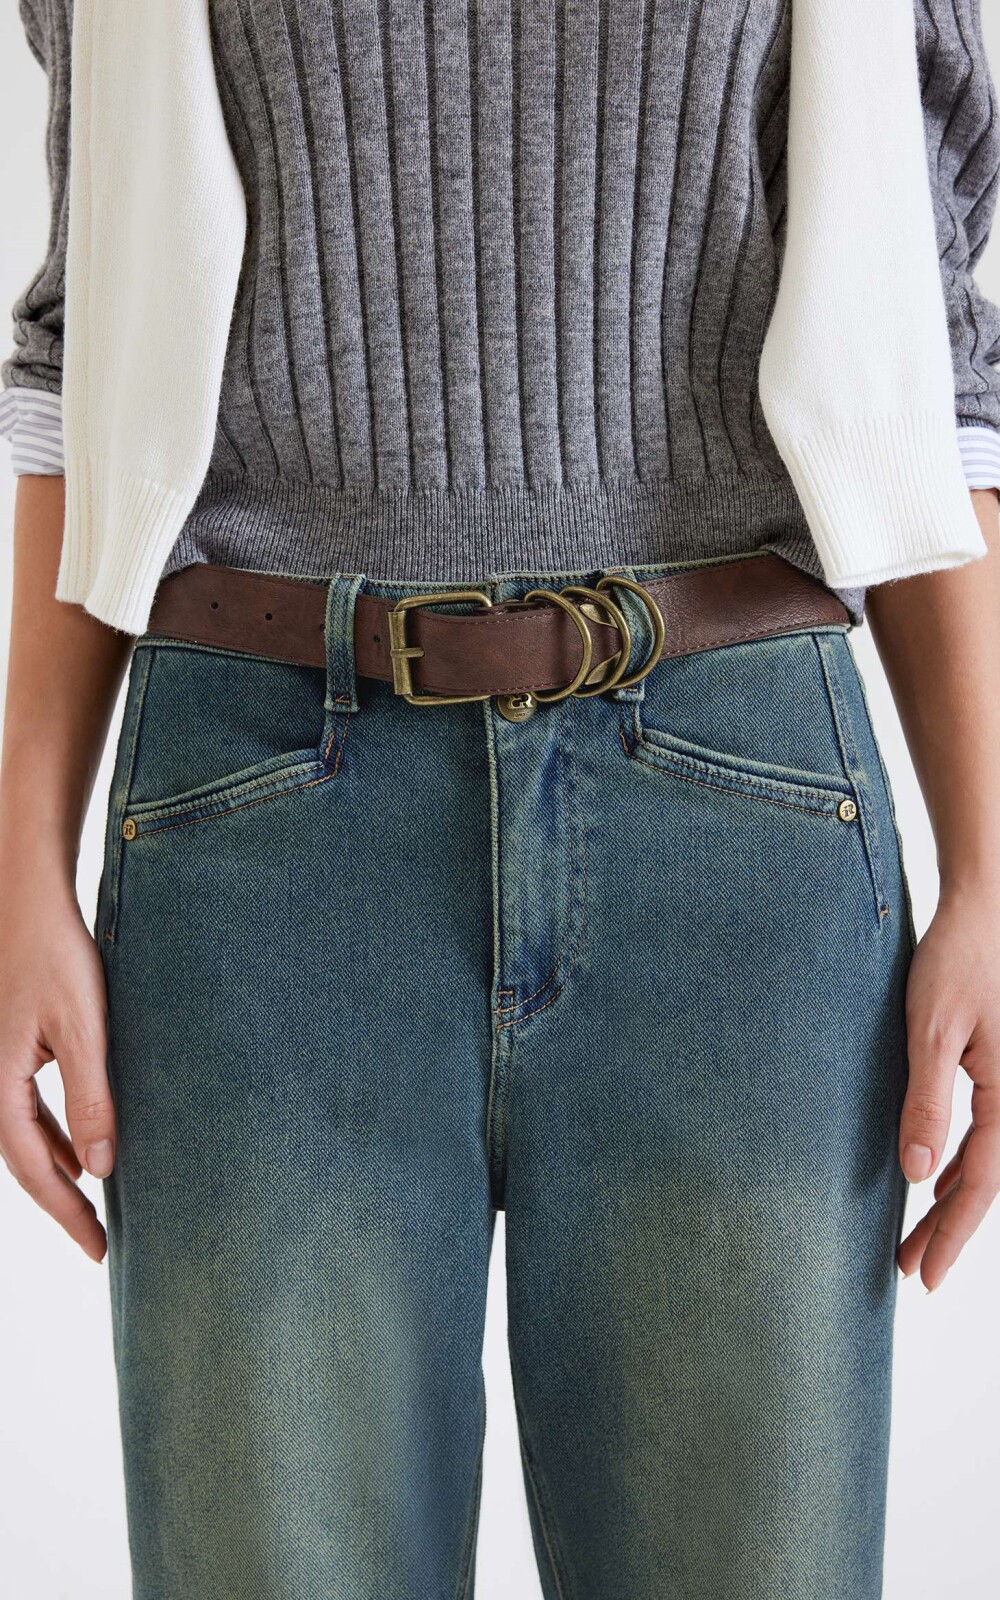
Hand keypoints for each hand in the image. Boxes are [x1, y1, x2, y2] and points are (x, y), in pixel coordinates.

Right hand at [0, 876, 114, 1261]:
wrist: (28, 900)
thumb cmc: (55, 956)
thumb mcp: (84, 1030)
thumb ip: (92, 1099)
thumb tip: (102, 1170)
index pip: (34, 1168)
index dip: (66, 1212)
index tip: (98, 1249)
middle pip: (25, 1161)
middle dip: (62, 1202)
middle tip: (99, 1242)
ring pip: (25, 1136)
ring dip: (59, 1169)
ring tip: (93, 1204)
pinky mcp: (14, 1048)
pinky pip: (30, 1109)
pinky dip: (56, 1135)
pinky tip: (83, 1148)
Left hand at [897, 886, 999, 1289]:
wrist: (982, 909)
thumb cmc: (956, 960)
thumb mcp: (931, 1031)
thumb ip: (926, 1103)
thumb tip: (915, 1176)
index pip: (981, 1183)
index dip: (951, 1233)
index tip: (925, 1274)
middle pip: (984, 1180)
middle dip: (948, 1229)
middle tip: (911, 1272)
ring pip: (984, 1160)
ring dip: (951, 1200)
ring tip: (913, 1239)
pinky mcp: (998, 1069)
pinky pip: (984, 1134)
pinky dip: (959, 1164)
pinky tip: (935, 1180)